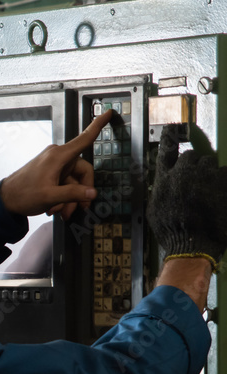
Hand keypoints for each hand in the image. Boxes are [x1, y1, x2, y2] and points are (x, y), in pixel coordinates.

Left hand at [0, 109, 112, 219]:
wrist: (5, 200)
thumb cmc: (23, 195)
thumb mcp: (50, 197)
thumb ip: (73, 194)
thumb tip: (91, 193)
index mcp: (59, 156)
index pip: (84, 139)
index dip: (98, 125)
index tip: (109, 112)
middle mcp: (58, 157)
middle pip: (83, 172)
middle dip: (81, 192)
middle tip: (79, 209)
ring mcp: (54, 165)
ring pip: (73, 182)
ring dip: (70, 199)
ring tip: (61, 212)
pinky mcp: (50, 173)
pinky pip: (64, 184)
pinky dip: (63, 197)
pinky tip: (54, 208)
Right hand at [147, 125, 226, 266]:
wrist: (193, 244)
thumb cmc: (172, 232)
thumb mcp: (155, 211)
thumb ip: (160, 191)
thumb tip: (164, 183)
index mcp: (165, 180)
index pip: (166, 152)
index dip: (169, 138)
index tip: (172, 128)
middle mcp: (183, 173)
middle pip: (192, 157)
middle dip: (195, 167)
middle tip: (197, 182)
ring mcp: (204, 176)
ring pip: (210, 162)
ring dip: (210, 173)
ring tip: (210, 191)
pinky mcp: (222, 182)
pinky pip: (225, 172)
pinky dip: (223, 181)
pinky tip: (220, 194)